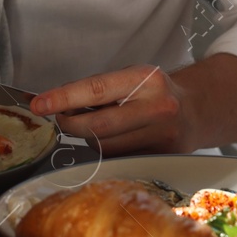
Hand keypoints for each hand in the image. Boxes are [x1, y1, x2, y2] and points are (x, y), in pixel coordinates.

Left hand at [31, 64, 197, 155]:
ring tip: (92, 126)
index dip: (63, 99)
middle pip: (97, 127)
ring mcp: (161, 138)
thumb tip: (56, 102)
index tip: (39, 104)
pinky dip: (104, 151)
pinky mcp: (160, 159)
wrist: (196, 112)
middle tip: (61, 119)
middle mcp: (157, 109)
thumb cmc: (156, 92)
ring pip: (104, 148)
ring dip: (87, 139)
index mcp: (147, 80)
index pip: (96, 90)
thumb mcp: (133, 77)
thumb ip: (99, 89)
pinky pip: (117, 159)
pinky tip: (111, 140)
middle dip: (70, 125)